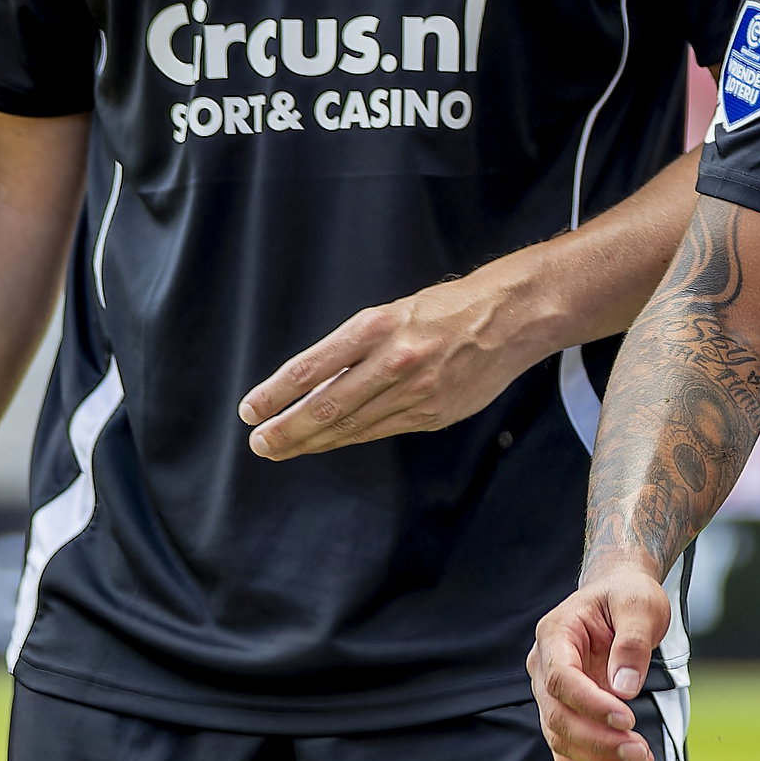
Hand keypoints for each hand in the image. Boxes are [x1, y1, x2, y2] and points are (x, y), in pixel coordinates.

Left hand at [242, 268, 536, 459]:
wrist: (509, 319)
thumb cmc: (443, 311)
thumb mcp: (391, 314)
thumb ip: (353, 351)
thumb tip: (308, 389)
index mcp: (376, 327)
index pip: (310, 368)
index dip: (275, 394)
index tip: (250, 410)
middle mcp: (393, 361)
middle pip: (326, 406)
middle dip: (286, 430)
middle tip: (258, 443)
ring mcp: (416, 392)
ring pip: (350, 426)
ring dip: (309, 441)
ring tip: (279, 449)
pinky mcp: (434, 414)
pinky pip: (379, 430)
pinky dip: (348, 437)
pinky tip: (327, 442)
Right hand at [528, 560, 673, 760]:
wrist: (620, 597)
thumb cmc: (628, 596)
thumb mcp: (640, 605)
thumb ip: (632, 643)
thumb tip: (625, 688)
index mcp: (555, 635)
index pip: (561, 678)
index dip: (590, 704)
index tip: (627, 718)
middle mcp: (544, 667)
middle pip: (558, 715)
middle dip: (599, 740)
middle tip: (640, 752)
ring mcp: (551, 693)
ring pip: (560, 739)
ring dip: (598, 760)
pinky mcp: (565, 712)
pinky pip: (567, 750)